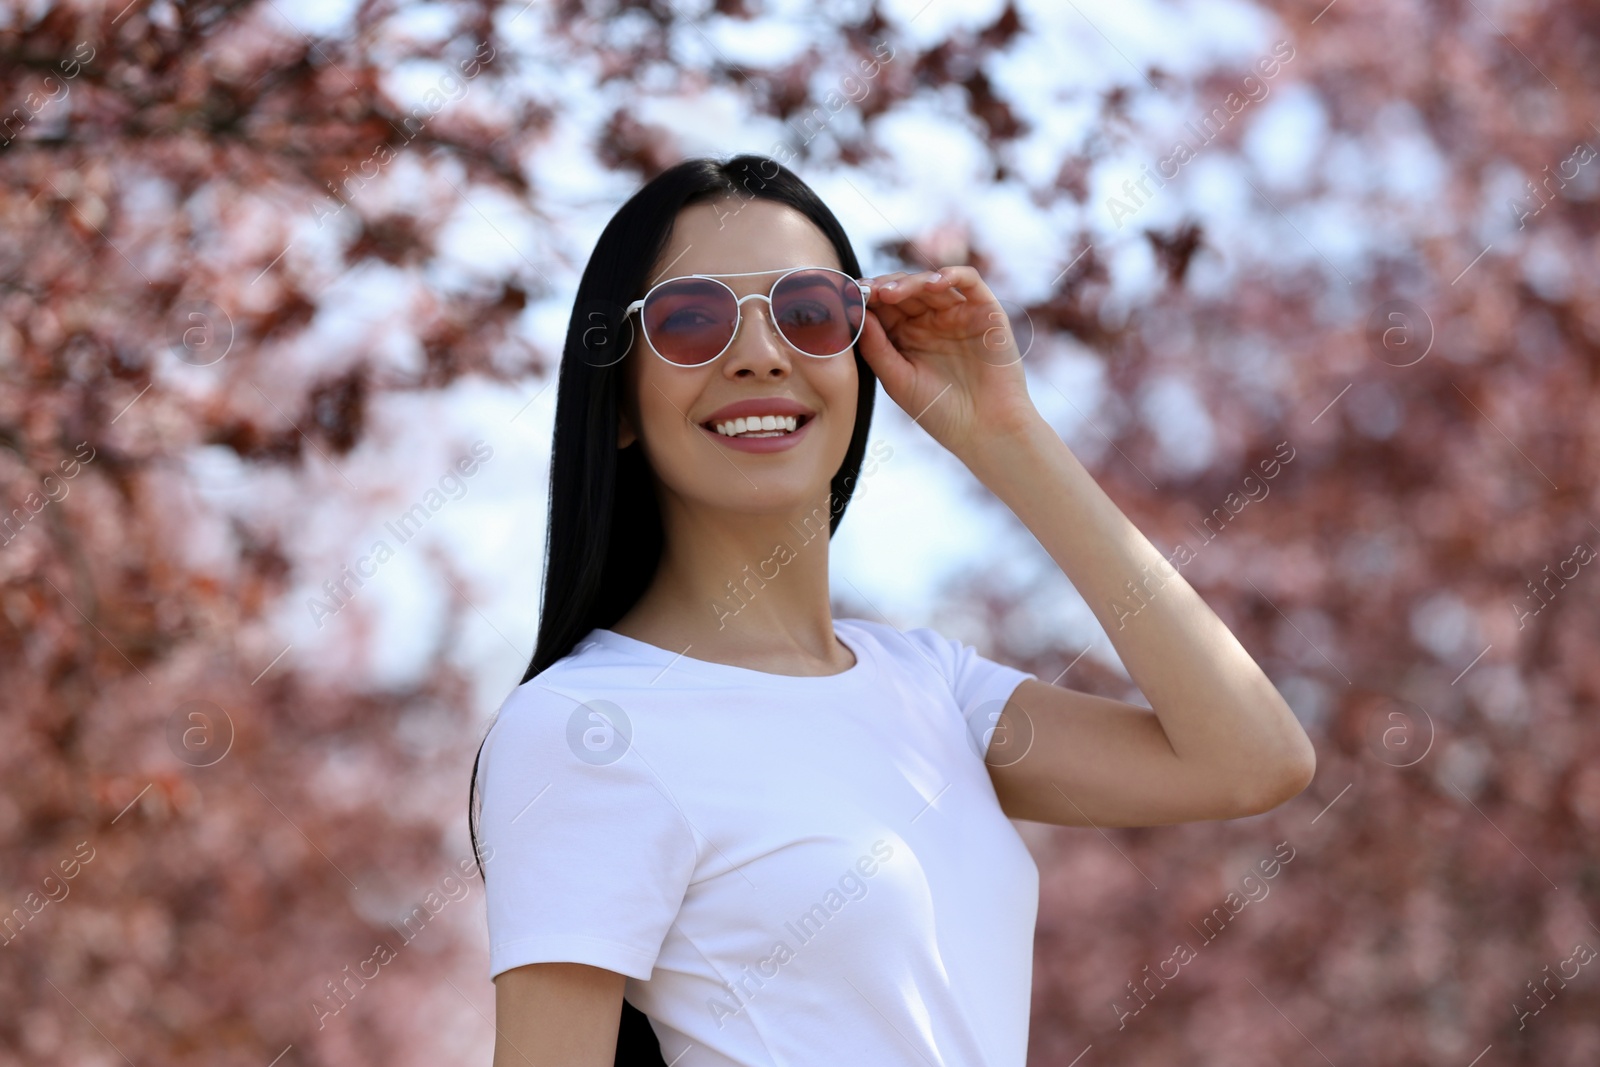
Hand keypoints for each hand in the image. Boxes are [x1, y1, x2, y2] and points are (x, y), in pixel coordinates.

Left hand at [855, 266, 1040, 460]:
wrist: (985, 429)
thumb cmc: (939, 411)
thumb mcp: (898, 380)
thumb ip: (876, 348)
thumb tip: (855, 314)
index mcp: (907, 335)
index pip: (884, 306)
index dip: (867, 298)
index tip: (848, 297)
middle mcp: (931, 320)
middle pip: (905, 289)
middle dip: (884, 287)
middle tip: (867, 292)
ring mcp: (958, 313)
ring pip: (931, 282)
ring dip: (909, 282)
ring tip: (890, 293)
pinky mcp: (985, 310)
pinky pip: (969, 281)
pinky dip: (952, 274)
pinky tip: (933, 283)